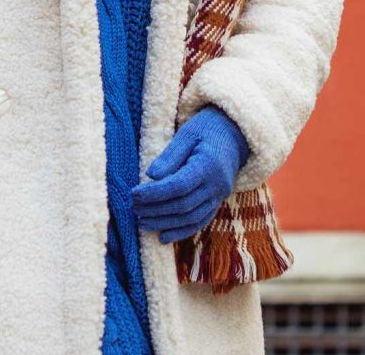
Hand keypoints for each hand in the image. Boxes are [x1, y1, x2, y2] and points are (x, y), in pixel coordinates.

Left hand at [131, 104, 250, 243]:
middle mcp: (217, 185)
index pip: (179, 186)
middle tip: (133, 208)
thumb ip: (170, 155)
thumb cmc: (206, 129)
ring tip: (141, 222)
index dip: (155, 193)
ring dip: (164, 223)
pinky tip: (162, 237)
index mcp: (209, 165)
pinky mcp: (218, 203)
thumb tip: (151, 175)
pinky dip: (181, 231)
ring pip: (191, 218)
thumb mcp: (187, 134)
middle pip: (183, 205)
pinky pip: (200, 222)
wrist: (234, 135)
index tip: (134, 193)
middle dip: (156, 209)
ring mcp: (219, 197)